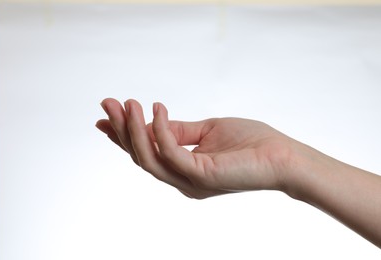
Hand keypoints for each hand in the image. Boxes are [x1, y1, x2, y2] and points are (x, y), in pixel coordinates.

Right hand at [96, 98, 294, 198]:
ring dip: (133, 130)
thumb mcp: (207, 130)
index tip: (108, 113)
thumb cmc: (251, 143)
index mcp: (183, 169)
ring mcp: (190, 182)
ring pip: (148, 158)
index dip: (124, 135)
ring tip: (127, 103)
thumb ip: (179, 130)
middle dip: (122, 129)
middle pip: (141, 157)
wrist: (283, 156)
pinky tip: (157, 108)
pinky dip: (160, 130)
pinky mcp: (200, 176)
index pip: (147, 153)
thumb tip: (153, 119)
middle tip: (107, 103)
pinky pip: (170, 152)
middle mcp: (182, 180)